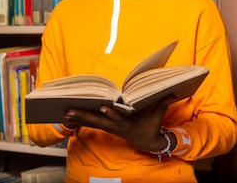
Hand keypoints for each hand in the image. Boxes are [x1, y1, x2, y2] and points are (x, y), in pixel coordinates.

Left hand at [62, 95, 176, 152]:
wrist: (147, 143)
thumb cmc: (151, 127)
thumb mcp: (157, 117)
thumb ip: (162, 104)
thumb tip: (172, 92)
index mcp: (127, 125)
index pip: (118, 120)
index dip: (111, 115)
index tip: (103, 108)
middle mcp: (115, 127)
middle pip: (97, 122)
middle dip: (83, 116)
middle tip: (69, 110)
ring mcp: (110, 128)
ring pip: (91, 123)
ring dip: (78, 118)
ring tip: (64, 113)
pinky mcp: (106, 128)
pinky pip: (91, 124)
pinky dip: (80, 120)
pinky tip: (69, 117)